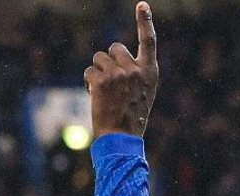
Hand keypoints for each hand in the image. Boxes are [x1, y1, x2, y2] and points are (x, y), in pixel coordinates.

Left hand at [85, 2, 158, 138]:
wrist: (121, 137)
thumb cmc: (132, 117)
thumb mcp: (143, 92)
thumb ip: (135, 72)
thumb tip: (115, 54)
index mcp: (150, 72)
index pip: (149, 41)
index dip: (145, 22)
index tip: (142, 5)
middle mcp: (136, 70)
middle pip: (115, 48)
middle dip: (109, 61)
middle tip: (113, 83)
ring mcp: (118, 74)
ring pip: (99, 58)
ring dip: (98, 71)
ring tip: (105, 91)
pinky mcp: (101, 80)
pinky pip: (89, 70)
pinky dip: (90, 82)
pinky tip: (97, 96)